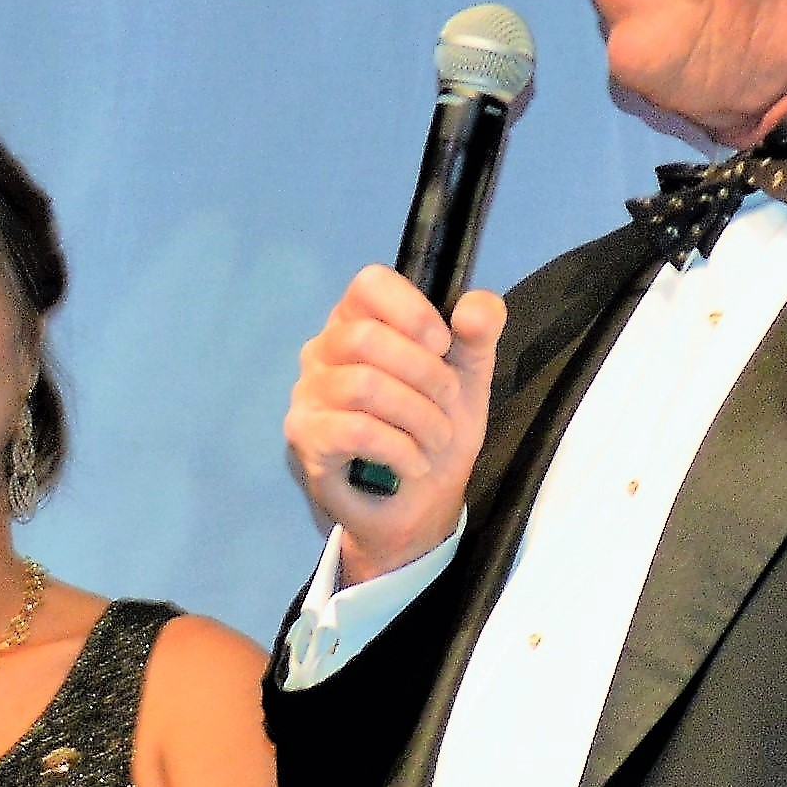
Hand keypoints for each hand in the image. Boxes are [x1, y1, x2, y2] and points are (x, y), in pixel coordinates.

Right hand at [284, 265, 507, 576]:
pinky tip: (414, 464)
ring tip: (436, 440)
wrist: (420, 503)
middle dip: (424, 374)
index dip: (412, 310)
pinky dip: (399, 449)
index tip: (443, 345)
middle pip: (364, 338)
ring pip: (363, 386)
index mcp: (359, 321)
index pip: (368, 283)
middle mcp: (324, 350)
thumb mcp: (469, 375)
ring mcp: (308, 395)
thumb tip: (473, 307)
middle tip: (447, 405)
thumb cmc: (435, 429)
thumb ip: (479, 332)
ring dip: (417, 417)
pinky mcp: (306, 439)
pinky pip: (355, 431)